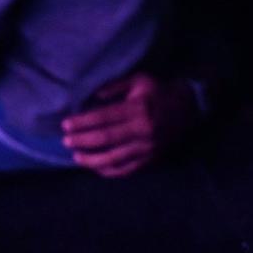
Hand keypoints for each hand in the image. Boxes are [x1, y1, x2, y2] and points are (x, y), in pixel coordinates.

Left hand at [61, 72, 199, 178]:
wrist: (188, 108)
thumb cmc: (159, 92)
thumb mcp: (140, 80)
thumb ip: (116, 87)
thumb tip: (93, 97)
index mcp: (138, 109)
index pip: (103, 117)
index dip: (82, 122)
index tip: (65, 125)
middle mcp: (142, 130)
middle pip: (105, 139)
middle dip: (82, 140)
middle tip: (65, 141)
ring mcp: (146, 147)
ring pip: (113, 158)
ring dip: (91, 159)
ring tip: (76, 157)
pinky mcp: (151, 159)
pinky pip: (126, 169)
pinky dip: (109, 171)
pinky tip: (96, 168)